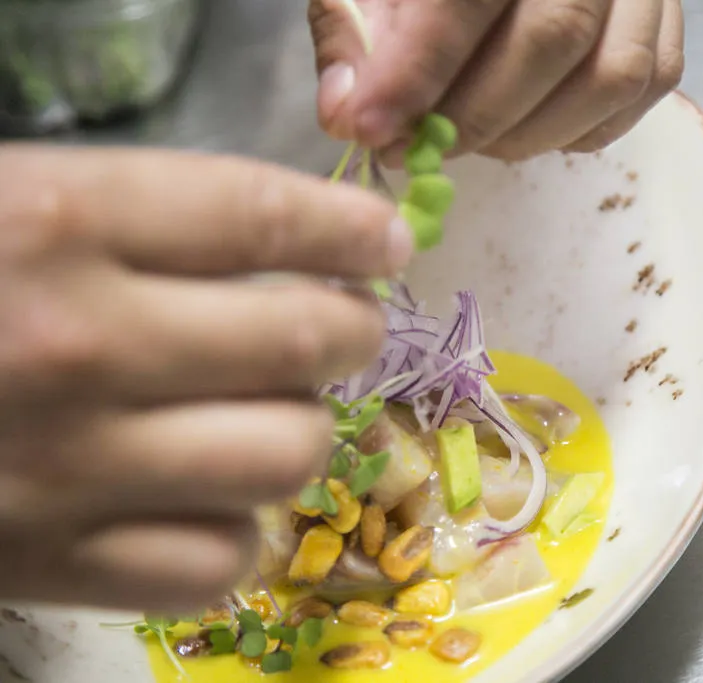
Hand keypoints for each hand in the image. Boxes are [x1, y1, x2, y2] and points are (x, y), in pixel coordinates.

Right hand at [0, 145, 412, 611]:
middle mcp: (78, 346)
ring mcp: (67, 470)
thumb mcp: (5, 203)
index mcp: (54, 221)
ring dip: (305, 427)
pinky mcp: (46, 567)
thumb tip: (284, 240)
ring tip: (280, 408)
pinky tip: (213, 498)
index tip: (386, 239)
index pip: (262, 216)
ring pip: (285, 456)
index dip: (348, 227)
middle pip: (303, 342)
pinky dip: (238, 530)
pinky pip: (215, 563)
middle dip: (351, 328)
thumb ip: (139, 217)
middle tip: (344, 324)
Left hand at [309, 0, 684, 161]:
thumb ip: (353, 32)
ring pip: (610, 76)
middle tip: (418, 147)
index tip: (370, 129)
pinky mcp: (667, 19)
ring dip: (530, 133)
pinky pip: (642, 91)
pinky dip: (581, 129)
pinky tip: (530, 124)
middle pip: (552, 37)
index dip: (418, 70)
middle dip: (475, 115)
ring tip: (473, 136)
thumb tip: (345, 116)